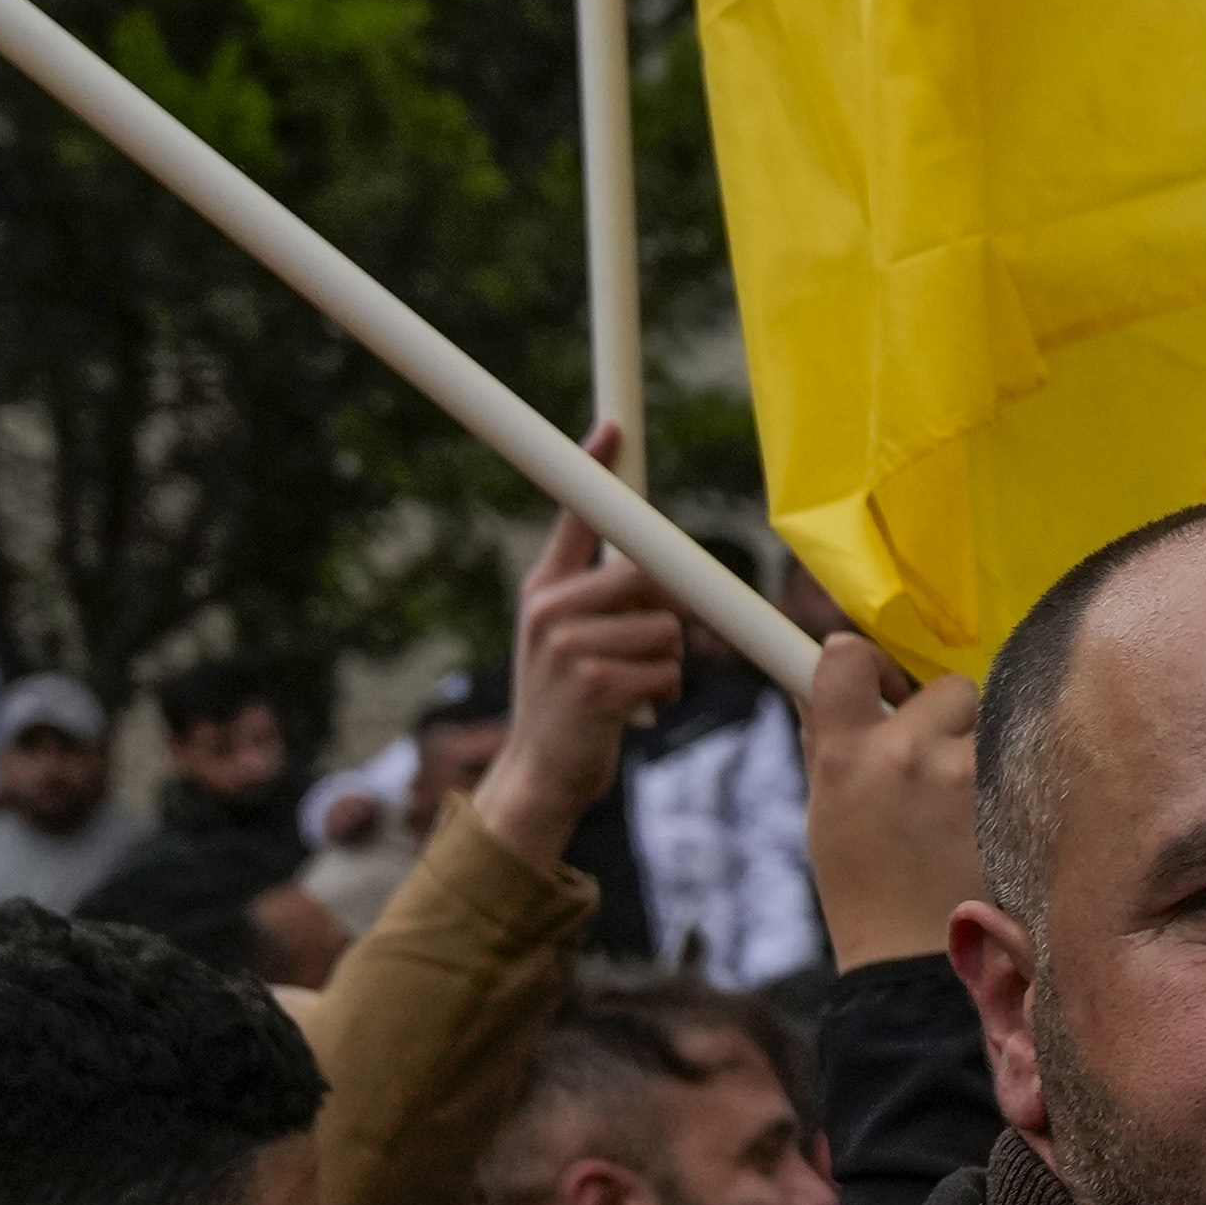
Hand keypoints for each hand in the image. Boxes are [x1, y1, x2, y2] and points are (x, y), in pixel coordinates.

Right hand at [479, 441, 689, 868]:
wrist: (539, 774)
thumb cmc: (567, 703)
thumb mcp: (565, 640)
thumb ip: (599, 599)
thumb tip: (662, 567)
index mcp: (543, 591)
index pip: (574, 520)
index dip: (594, 472)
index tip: (611, 430)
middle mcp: (549, 610)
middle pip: (647, 577)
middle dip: (665, 613)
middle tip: (646, 646)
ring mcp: (567, 647)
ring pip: (666, 630)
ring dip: (665, 663)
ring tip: (627, 686)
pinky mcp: (593, 686)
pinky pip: (666, 671)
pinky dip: (664, 693)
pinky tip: (632, 711)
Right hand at [802, 633, 985, 969]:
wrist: (915, 963)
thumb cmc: (866, 892)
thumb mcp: (827, 814)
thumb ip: (831, 742)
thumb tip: (834, 682)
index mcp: (844, 755)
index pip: (847, 656)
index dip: (865, 662)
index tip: (879, 683)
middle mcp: (905, 752)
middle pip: (946, 684)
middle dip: (946, 717)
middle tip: (936, 763)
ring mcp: (966, 774)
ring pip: (995, 721)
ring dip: (984, 748)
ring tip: (968, 801)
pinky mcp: (1013, 798)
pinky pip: (1022, 759)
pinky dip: (1014, 780)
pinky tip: (995, 819)